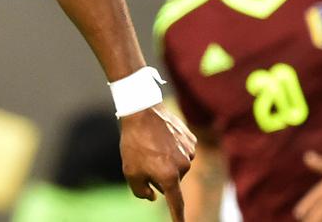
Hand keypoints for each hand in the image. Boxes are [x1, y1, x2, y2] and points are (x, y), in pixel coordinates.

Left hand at [121, 104, 196, 220]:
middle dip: (160, 175)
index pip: (176, 203)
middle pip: (172, 181)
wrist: (142, 110)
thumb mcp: (130, 171)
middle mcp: (184, 166)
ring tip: (152, 146)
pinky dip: (172, 149)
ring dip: (166, 161)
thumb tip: (153, 197)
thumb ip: (141, 191)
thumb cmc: (133, 143)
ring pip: (178, 166)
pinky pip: (182, 151)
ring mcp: (189, 152)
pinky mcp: (191, 140)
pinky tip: (161, 139)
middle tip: (146, 159)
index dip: (178, 218)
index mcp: (169, 177)